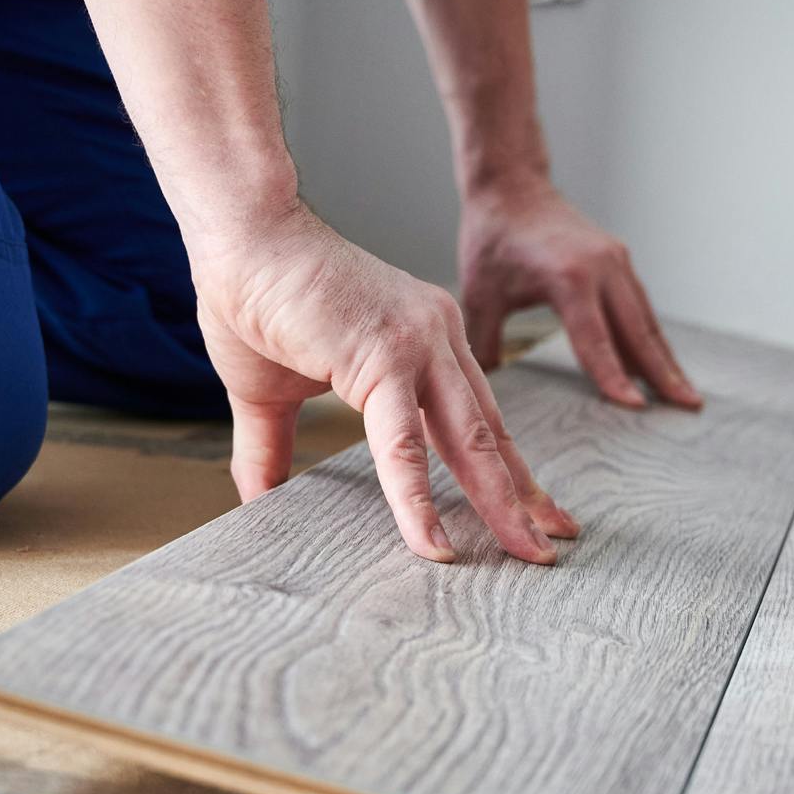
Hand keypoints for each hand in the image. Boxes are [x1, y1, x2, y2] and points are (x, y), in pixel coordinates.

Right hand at [189, 202, 578, 564]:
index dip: (504, 466)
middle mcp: (436, 337)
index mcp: (422, 339)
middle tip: (554, 544)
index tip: (532, 508)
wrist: (239, 238)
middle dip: (524, 494)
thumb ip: (273, 450)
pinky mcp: (385, 355)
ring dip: (500, 503)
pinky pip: (405, 444)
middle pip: (490, 431)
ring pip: (468, 440)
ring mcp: (419, 344)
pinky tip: (431, 543)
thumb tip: (257, 503)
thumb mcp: (270, 394)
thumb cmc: (253, 301)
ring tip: (525, 555)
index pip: (476, 414)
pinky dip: (418, 498)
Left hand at [458, 182, 701, 409]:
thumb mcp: (479, 295)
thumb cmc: (492, 240)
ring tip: (684, 393)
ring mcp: (615, 261)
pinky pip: (638, 305)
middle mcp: (602, 268)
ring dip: (665, 357)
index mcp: (569, 277)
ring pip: (646, 318)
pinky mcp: (617, 259)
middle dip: (663, 373)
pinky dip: (650, 335)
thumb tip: (484, 389)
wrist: (510, 187)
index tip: (635, 407)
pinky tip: (659, 362)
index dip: (614, 376)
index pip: (595, 340)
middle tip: (688, 407)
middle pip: (638, 331)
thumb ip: (486, 344)